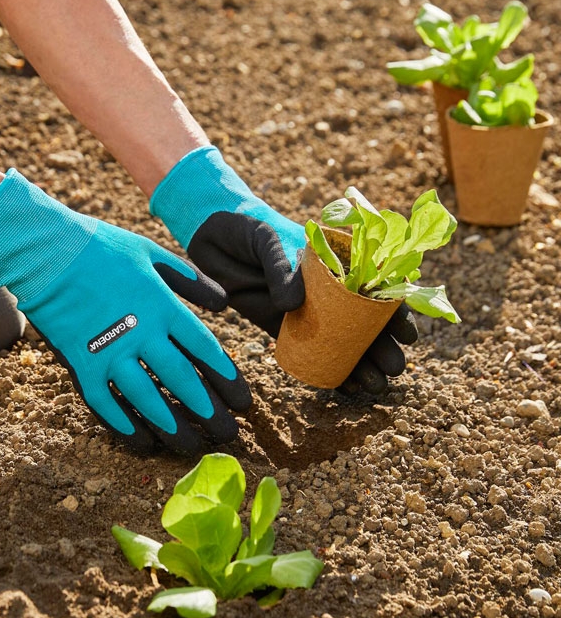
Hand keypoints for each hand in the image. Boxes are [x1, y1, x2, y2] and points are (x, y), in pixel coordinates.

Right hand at [0, 169, 249, 453]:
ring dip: (171, 426)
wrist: (46, 251)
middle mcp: (141, 334)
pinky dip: (122, 424)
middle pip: (182, 380)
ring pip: (147, 400)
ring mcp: (109, 352)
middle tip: (227, 434)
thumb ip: (190, 279)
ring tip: (191, 446)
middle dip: (208, 411)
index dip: (226, 378)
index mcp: (162, 305)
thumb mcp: (152, 252)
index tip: (243, 401)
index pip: (204, 349)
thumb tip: (223, 305)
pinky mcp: (80, 363)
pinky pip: (104, 403)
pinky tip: (140, 440)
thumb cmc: (101, 247)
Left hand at [150, 146, 417, 391]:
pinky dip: (328, 369)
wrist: (211, 234)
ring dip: (360, 364)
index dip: (394, 310)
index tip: (405, 332)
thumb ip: (282, 269)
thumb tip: (293, 306)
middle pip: (363, 320)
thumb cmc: (246, 228)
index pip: (375, 286)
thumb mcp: (267, 240)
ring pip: (341, 340)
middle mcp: (326, 289)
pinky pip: (309, 351)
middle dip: (381, 346)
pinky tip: (345, 389)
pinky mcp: (279, 326)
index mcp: (334, 261)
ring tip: (373, 387)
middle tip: (392, 368)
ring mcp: (304, 309)